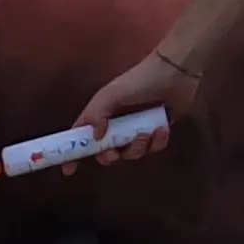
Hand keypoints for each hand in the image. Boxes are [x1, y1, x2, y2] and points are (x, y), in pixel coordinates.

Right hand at [72, 49, 194, 151]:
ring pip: (131, 153)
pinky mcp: (157, 132)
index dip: (74, 154)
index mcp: (102, 114)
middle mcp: (117, 124)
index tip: (68, 170)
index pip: (82, 137)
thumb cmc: (140, 80)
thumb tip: (95, 138)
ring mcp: (137, 129)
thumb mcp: (112, 94)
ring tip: (147, 133)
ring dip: (138, 148)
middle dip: (110, 156)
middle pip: (107, 152)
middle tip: (115, 152)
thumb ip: (97, 113)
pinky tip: (162, 129)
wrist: (175, 73)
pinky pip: (153, 148)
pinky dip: (157, 142)